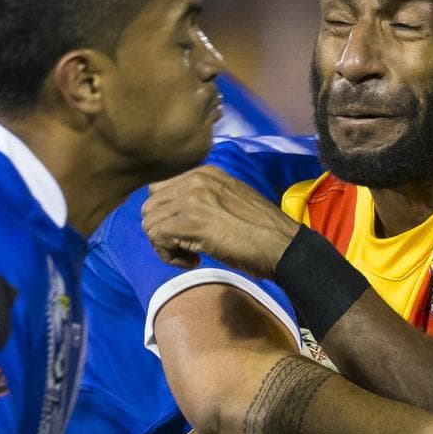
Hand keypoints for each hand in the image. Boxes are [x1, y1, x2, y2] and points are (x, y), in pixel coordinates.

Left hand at [142, 166, 300, 277]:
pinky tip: (193, 261)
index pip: (159, 189)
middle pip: (150, 206)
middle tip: (185, 248)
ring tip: (190, 255)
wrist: (282, 246)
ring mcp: (193, 198)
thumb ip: (202, 198)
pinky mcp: (191, 222)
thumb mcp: (229, 200)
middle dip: (162, 231)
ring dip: (165, 245)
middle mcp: (196, 179)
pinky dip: (169, 256)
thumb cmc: (261, 231)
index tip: (186, 232)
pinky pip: (157, 238)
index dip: (167, 215)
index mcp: (205, 172)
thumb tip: (175, 213)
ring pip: (150, 222)